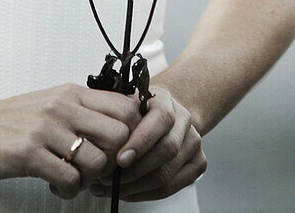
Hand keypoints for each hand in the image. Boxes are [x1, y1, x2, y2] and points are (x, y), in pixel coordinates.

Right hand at [0, 83, 141, 199]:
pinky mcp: (29, 153)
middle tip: (95, 170)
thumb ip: (80, 110)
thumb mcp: (48, 104)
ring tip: (71, 178)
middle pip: (121, 134)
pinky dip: (68, 190)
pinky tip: (54, 184)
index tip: (116, 150)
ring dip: (89, 180)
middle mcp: (63, 106)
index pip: (126, 106)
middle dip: (114, 159)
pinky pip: (70, 179)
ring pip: (97, 160)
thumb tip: (117, 124)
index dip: (131, 133)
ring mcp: (46, 128)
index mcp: (71, 92)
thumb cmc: (5, 121)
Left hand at [88, 85, 206, 202]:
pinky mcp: (198, 163)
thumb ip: (116, 116)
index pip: (161, 119)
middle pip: (167, 150)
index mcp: (167, 100)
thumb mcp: (126, 103)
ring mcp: (194, 143)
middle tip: (108, 179)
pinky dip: (145, 194)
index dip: (141, 141)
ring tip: (110, 188)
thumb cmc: (138, 110)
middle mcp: (185, 120)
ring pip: (167, 174)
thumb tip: (96, 138)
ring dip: (135, 187)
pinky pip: (171, 187)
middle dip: (134, 170)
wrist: (163, 113)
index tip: (120, 159)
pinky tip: (127, 192)